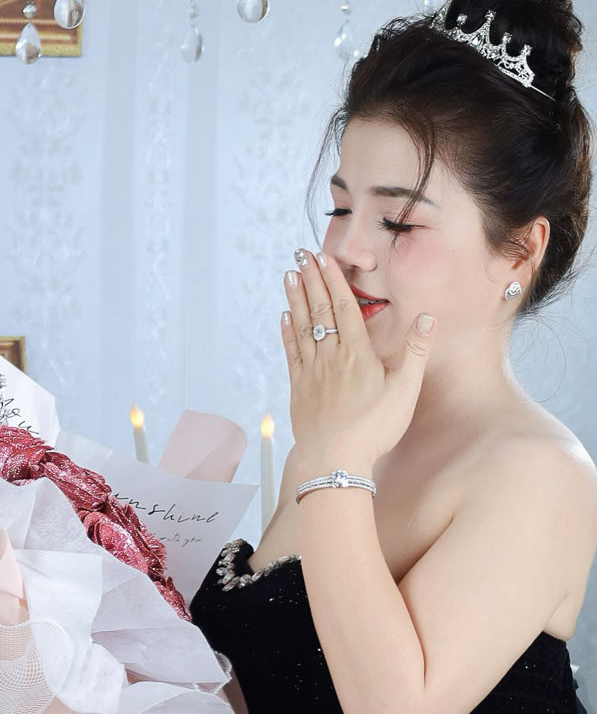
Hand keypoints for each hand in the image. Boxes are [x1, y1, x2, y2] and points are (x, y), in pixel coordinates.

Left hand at [281, 251, 435, 475]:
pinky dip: (288, 331)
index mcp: (357, 354)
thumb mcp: (405, 390)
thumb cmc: (375, 428)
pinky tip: (284, 316)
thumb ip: (415, 352)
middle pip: (320, 310)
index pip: (344, 307)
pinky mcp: (299, 388)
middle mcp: (331, 356)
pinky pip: (292, 351)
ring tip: (289, 274)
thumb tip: (428, 318)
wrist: (335, 459)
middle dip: (311, 279)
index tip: (324, 257)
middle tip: (301, 254)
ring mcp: (312, 371)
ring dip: (295, 298)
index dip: (334, 280)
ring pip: (302, 326)